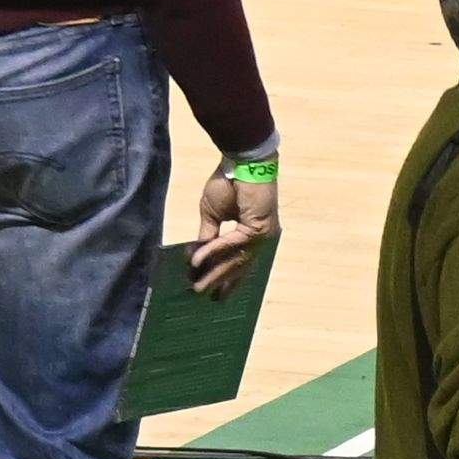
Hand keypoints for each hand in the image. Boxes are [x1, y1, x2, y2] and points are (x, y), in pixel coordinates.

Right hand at [189, 161, 276, 296]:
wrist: (240, 161)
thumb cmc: (228, 183)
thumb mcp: (211, 214)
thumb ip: (208, 236)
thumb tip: (197, 258)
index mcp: (252, 234)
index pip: (240, 262)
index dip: (227, 278)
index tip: (215, 293)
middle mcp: (260, 238)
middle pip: (239, 266)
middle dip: (221, 282)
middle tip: (206, 296)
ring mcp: (261, 234)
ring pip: (236, 259)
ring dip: (215, 273)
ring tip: (199, 286)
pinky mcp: (258, 227)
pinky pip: (231, 243)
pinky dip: (213, 251)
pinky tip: (198, 261)